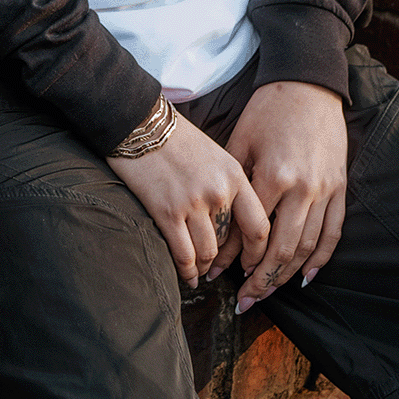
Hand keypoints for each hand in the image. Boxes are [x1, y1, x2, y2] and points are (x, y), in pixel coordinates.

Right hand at [108, 112, 269, 288]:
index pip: (259, 226)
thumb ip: (228, 185)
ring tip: (199, 272)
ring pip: (207, 253)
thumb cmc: (175, 137)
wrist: (139, 122)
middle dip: (224, 263)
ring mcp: (193, 203)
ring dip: (203, 268)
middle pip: (229, 243)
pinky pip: (183, 253)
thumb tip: (232, 219)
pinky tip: (186, 276)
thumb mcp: (215, 155)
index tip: (252, 263)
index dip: (257, 252)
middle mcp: (218, 192)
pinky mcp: (167, 211)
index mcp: (234, 176)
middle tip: (219, 271)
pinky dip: (186, 271)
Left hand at [226, 80, 347, 311]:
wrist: (309, 86)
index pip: (253, 231)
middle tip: (243, 302)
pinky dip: (320, 259)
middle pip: (282, 248)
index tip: (218, 275)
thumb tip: (217, 224)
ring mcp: (326, 191)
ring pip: (308, 247)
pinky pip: (333, 232)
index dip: (235, 258)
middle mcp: (304, 189)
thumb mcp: (241, 141)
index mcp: (274, 176)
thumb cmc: (268, 110)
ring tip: (268, 294)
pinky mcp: (340, 188)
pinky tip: (304, 278)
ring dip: (287, 276)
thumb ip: (234, 183)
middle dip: (260, 280)